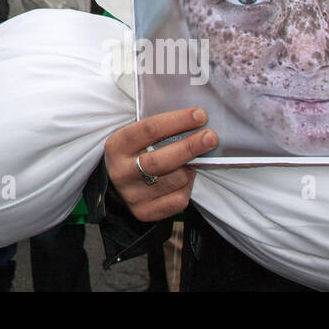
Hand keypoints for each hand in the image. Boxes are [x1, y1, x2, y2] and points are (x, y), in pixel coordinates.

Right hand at [104, 107, 217, 221]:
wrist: (119, 185)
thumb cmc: (135, 152)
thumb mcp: (137, 136)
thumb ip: (159, 128)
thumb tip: (195, 120)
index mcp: (117, 146)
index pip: (149, 129)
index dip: (177, 121)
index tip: (199, 115)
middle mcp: (121, 171)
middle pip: (161, 159)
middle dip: (190, 147)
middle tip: (211, 137)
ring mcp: (132, 194)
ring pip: (175, 180)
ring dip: (189, 170)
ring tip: (188, 163)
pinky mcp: (144, 212)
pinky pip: (178, 199)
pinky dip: (187, 187)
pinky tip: (183, 180)